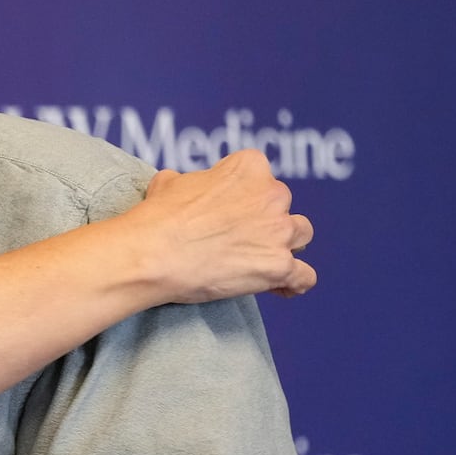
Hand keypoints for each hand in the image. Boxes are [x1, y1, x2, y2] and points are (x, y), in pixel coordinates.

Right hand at [137, 148, 315, 300]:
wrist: (151, 256)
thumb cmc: (157, 218)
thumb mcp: (168, 182)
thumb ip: (191, 182)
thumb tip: (186, 189)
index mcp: (247, 168)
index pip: (257, 173)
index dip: (241, 191)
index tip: (225, 207)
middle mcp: (271, 195)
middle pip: (280, 204)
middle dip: (263, 218)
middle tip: (236, 235)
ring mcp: (278, 232)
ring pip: (301, 234)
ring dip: (284, 244)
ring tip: (262, 258)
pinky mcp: (279, 267)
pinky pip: (304, 276)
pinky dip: (294, 282)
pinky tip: (281, 286)